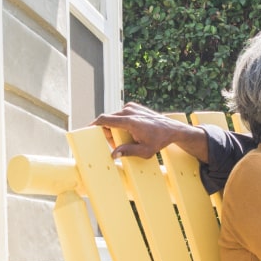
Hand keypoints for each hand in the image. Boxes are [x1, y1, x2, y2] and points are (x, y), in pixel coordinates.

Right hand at [92, 102, 209, 161]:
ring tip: (125, 138)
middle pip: (108, 120)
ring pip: (114, 117)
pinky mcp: (134, 106)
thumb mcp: (145, 151)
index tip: (87, 130)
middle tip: (115, 144)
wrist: (172, 129)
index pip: (105, 119)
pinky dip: (121, 123)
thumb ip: (128, 152)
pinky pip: (121, 115)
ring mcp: (131, 107)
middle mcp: (129, 111)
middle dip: (107, 132)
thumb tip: (113, 154)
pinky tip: (129, 131)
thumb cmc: (160, 141)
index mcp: (130, 121)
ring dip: (114, 128)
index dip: (94, 124)